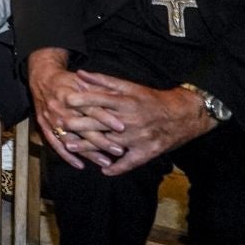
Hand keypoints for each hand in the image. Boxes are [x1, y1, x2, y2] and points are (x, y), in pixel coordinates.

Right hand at [27, 50, 124, 169]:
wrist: (40, 78)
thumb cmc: (66, 80)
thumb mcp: (82, 80)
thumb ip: (98, 90)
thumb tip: (119, 98)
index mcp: (68, 95)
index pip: (90, 109)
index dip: (106, 118)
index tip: (122, 128)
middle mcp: (57, 108)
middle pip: (81, 128)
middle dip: (101, 141)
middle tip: (119, 151)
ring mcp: (49, 119)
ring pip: (70, 139)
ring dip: (88, 153)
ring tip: (106, 162)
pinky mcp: (43, 126)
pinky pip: (55, 144)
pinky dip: (67, 156)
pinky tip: (80, 165)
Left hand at [71, 71, 214, 174]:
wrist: (183, 115)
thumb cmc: (152, 99)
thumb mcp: (130, 87)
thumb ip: (104, 81)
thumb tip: (80, 73)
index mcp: (127, 102)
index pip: (101, 99)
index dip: (82, 99)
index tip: (64, 99)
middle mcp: (131, 120)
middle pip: (101, 123)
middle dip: (80, 124)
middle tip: (60, 125)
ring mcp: (139, 137)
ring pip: (110, 143)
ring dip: (89, 147)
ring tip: (70, 147)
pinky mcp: (148, 151)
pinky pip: (131, 162)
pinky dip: (118, 168)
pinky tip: (104, 170)